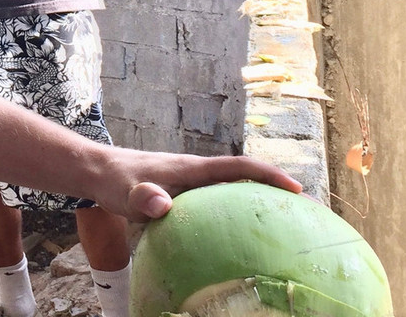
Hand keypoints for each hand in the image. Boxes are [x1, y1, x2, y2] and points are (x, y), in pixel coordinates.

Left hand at [94, 146, 302, 221]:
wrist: (97, 172)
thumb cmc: (113, 181)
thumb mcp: (126, 192)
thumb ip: (143, 198)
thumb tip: (162, 205)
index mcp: (191, 169)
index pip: (238, 166)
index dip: (268, 175)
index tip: (296, 190)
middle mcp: (197, 172)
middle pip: (245, 178)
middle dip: (276, 190)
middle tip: (309, 213)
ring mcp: (191, 183)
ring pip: (234, 190)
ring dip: (259, 202)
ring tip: (287, 228)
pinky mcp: (184, 195)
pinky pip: (219, 202)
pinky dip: (236, 213)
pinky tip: (241, 239)